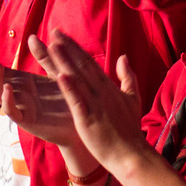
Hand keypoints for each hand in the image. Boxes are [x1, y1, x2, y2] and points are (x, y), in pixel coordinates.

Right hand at [0, 43, 80, 148]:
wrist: (82, 118)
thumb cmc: (68, 95)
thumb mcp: (55, 72)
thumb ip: (44, 56)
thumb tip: (31, 36)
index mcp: (22, 82)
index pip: (0, 72)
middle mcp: (17, 94)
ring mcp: (20, 107)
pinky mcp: (27, 120)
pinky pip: (12, 111)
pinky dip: (7, 100)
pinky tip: (8, 89)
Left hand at [41, 31, 149, 175]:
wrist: (131, 155)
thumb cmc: (129, 129)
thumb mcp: (132, 98)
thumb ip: (127, 77)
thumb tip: (123, 57)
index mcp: (108, 87)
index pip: (89, 62)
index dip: (74, 47)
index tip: (61, 35)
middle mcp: (101, 92)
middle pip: (82, 66)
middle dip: (67, 48)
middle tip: (53, 31)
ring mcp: (95, 105)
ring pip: (78, 79)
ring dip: (65, 62)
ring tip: (52, 46)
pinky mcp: (88, 120)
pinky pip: (78, 102)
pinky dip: (70, 88)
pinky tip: (60, 76)